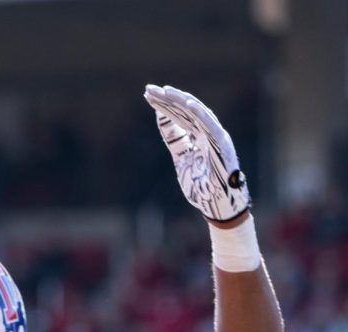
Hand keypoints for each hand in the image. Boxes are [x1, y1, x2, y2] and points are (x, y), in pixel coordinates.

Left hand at [144, 84, 249, 222]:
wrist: (216, 205)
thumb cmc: (202, 183)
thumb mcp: (181, 157)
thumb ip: (175, 139)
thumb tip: (162, 118)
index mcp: (199, 135)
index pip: (179, 115)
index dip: (164, 105)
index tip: (147, 95)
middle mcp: (208, 133)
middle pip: (186, 111)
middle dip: (168, 99)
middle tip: (149, 89)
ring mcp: (216, 138)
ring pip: (198, 114)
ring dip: (181, 101)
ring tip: (165, 91)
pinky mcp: (222, 146)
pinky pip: (211, 127)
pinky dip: (200, 115)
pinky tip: (187, 104)